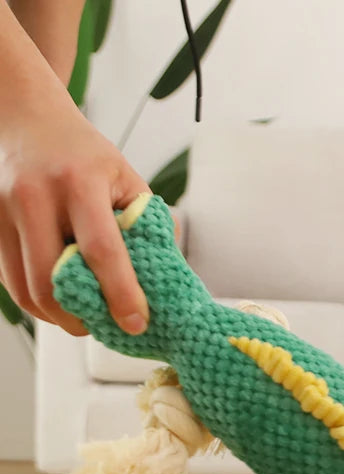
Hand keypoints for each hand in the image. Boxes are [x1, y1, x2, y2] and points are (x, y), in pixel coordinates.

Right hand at [0, 102, 150, 336]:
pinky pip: (11, 281)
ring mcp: (4, 211)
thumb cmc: (84, 154)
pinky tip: (61, 299)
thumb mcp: (125, 178)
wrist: (25, 117)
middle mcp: (35, 196)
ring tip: (84, 318)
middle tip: (108, 327)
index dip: (121, 295)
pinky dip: (38, 301)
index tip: (137, 323)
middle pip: (52, 280)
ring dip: (58, 317)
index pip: (102, 251)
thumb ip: (149, 225)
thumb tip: (170, 276)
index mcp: (78, 182)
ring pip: (26, 289)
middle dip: (82, 318)